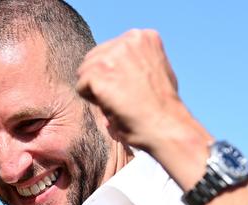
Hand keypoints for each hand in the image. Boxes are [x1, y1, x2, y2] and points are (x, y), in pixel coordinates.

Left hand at [76, 29, 211, 188]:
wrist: (166, 126)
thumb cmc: (164, 106)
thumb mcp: (158, 69)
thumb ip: (139, 59)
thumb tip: (119, 64)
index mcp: (143, 36)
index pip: (109, 49)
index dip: (115, 73)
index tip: (133, 88)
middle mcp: (127, 40)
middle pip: (93, 58)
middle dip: (102, 79)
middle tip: (124, 98)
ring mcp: (112, 55)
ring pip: (84, 72)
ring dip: (96, 90)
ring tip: (120, 101)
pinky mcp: (98, 73)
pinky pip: (81, 87)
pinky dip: (92, 101)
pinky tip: (113, 106)